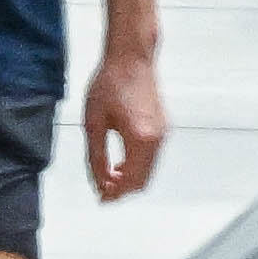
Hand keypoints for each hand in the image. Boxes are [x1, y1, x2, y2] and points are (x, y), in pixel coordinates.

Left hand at [80, 35, 167, 203]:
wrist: (131, 59)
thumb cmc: (109, 84)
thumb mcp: (94, 122)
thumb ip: (96, 156)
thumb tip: (100, 181)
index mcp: (141, 138)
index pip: (131, 180)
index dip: (116, 193)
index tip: (101, 199)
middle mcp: (157, 138)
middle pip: (143, 179)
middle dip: (124, 190)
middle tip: (103, 193)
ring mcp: (163, 133)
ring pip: (149, 169)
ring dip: (131, 178)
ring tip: (108, 179)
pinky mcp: (163, 127)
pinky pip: (152, 156)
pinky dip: (138, 166)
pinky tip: (120, 164)